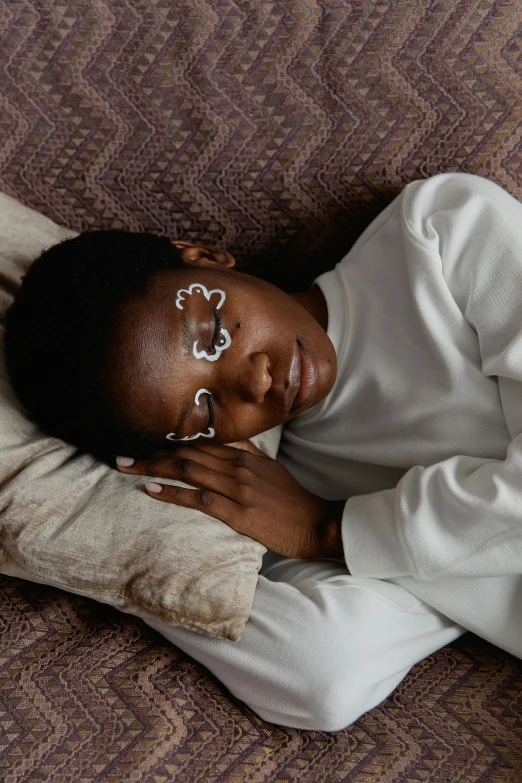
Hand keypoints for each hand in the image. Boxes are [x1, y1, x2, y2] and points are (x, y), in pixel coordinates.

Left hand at [115, 443, 344, 559]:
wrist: (315, 523)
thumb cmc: (293, 499)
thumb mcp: (272, 468)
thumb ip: (249, 454)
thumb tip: (230, 443)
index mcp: (246, 455)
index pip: (200, 443)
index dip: (169, 443)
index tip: (144, 443)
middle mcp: (238, 466)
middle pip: (187, 453)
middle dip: (151, 453)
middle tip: (122, 455)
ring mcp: (237, 487)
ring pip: (188, 470)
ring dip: (154, 467)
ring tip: (127, 467)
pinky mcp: (237, 512)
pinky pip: (198, 499)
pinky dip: (172, 493)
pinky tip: (151, 490)